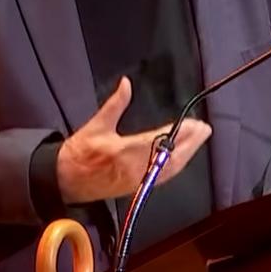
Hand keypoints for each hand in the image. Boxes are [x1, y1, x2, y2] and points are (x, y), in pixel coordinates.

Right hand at [56, 76, 211, 203]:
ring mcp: (137, 180)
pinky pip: (162, 177)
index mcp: (123, 151)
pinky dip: (176, 166)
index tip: (193, 123)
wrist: (66, 180)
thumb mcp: (96, 125)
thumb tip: (126, 84)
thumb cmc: (79, 152)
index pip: (158, 141)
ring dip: (187, 154)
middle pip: (170, 156)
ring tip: (199, 140)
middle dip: (190, 143)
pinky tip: (183, 157)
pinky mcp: (137, 187)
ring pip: (169, 169)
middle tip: (204, 129)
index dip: (178, 133)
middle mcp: (134, 168)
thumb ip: (115, 104)